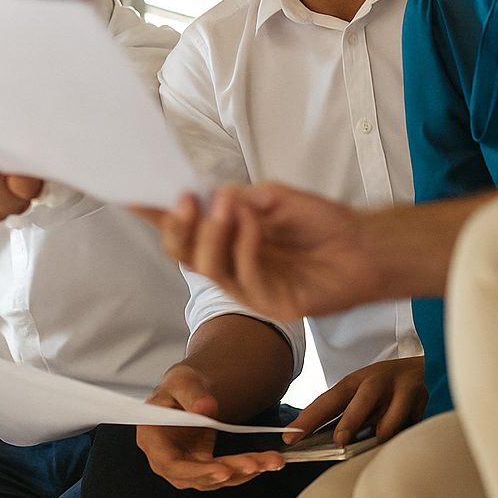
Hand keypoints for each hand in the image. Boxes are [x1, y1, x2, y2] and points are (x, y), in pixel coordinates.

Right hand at [136, 364, 283, 491]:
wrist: (189, 393)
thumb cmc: (178, 387)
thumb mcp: (182, 381)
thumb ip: (191, 394)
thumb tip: (205, 407)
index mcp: (152, 438)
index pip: (171, 463)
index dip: (196, 471)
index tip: (222, 471)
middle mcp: (167, 459)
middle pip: (198, 475)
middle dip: (229, 471)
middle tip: (253, 465)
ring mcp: (187, 466)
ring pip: (216, 477)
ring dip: (244, 471)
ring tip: (269, 461)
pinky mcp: (204, 467)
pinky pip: (226, 472)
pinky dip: (246, 468)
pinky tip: (265, 462)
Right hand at [155, 184, 386, 322]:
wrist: (364, 247)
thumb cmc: (320, 224)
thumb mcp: (273, 197)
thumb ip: (242, 199)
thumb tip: (211, 198)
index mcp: (225, 238)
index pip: (183, 228)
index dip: (156, 213)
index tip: (133, 193)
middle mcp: (230, 265)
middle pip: (184, 254)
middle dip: (178, 228)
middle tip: (186, 201)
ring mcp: (248, 287)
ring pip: (209, 268)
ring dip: (213, 234)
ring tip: (225, 206)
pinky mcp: (271, 304)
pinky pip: (247, 275)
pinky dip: (246, 245)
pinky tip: (254, 222)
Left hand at [284, 357, 426, 446]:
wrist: (423, 370)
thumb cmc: (384, 388)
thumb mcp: (361, 394)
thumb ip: (346, 414)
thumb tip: (326, 444)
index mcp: (355, 381)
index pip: (328, 400)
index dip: (308, 419)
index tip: (290, 436)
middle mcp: (376, 382)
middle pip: (361, 400)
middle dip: (350, 420)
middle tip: (339, 440)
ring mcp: (401, 390)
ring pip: (390, 417)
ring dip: (382, 432)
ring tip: (377, 440)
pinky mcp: (422, 402)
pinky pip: (411, 425)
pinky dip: (404, 436)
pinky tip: (402, 441)